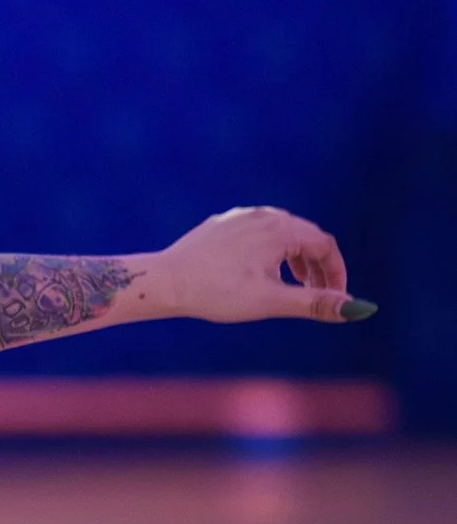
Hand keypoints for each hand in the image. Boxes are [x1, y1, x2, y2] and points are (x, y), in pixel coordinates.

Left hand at [154, 207, 368, 325]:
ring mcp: (241, 217)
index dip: (336, 273)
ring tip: (294, 286)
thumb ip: (315, 303)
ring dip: (296, 260)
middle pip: (305, 237)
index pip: (325, 246)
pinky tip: (261, 273)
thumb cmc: (216, 293)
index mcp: (281, 229)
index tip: (336, 298)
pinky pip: (258, 234)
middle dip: (318, 267)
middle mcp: (264, 215)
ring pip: (282, 234)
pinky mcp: (223, 224)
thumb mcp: (272, 301)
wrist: (165, 282)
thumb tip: (358, 309)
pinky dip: (271, 253)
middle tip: (319, 295)